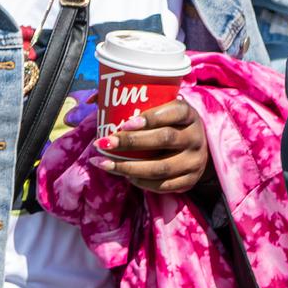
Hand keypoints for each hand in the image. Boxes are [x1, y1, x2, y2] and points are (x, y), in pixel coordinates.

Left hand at [92, 98, 207, 193]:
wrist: (197, 149)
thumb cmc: (169, 124)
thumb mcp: (161, 108)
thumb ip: (129, 101)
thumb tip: (91, 101)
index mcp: (189, 114)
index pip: (174, 112)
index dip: (150, 118)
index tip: (124, 124)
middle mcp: (195, 137)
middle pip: (164, 139)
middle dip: (131, 142)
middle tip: (104, 143)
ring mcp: (194, 161)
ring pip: (161, 167)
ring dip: (129, 167)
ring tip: (104, 163)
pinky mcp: (189, 180)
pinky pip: (163, 185)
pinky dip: (141, 182)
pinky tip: (124, 176)